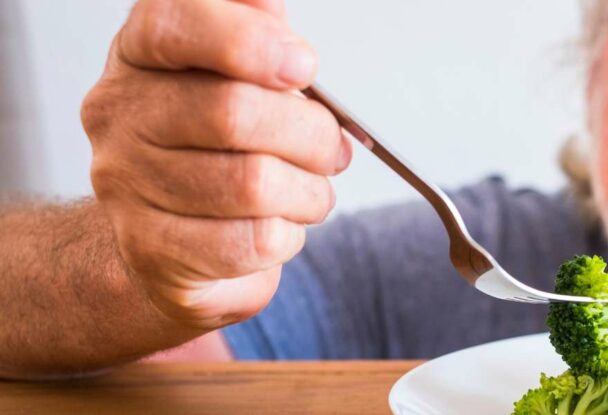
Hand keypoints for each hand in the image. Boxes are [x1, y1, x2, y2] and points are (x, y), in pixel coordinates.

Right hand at [81, 0, 349, 328]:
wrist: (166, 241)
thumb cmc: (215, 148)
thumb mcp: (237, 77)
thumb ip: (255, 36)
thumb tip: (270, 4)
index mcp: (140, 56)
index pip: (173, 25)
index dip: (246, 41)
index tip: (302, 65)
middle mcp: (120, 114)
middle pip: (231, 112)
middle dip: (308, 134)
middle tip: (331, 148)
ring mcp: (126, 184)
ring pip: (251, 184)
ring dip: (307, 192)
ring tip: (309, 191)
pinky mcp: (151, 250)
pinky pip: (250, 242)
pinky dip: (287, 235)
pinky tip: (281, 225)